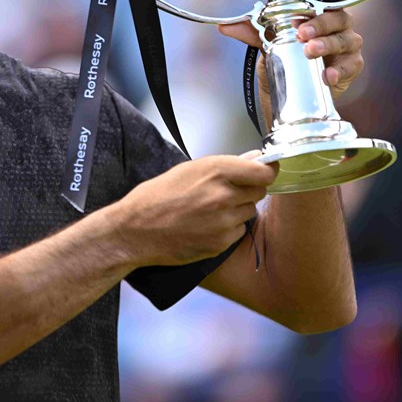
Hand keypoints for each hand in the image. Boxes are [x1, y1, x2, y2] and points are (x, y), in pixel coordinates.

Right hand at [111, 152, 276, 266]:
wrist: (135, 230)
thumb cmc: (157, 197)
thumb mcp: (188, 170)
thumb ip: (225, 165)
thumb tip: (254, 159)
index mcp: (216, 171)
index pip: (263, 171)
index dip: (266, 171)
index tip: (265, 172)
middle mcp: (224, 196)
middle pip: (260, 191)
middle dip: (248, 190)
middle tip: (227, 192)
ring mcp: (223, 222)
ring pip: (249, 212)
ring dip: (237, 210)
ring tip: (210, 210)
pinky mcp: (220, 243)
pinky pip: (237, 231)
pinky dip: (228, 229)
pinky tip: (206, 226)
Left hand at [217, 0, 401, 100]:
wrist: (284, 91)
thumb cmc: (280, 56)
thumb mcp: (264, 41)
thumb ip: (251, 31)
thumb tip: (225, 26)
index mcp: (321, 7)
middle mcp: (338, 22)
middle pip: (341, 14)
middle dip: (322, 22)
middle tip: (302, 32)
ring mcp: (346, 44)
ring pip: (345, 38)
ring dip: (326, 44)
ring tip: (309, 52)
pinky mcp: (350, 67)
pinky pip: (351, 65)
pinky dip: (337, 69)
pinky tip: (325, 75)